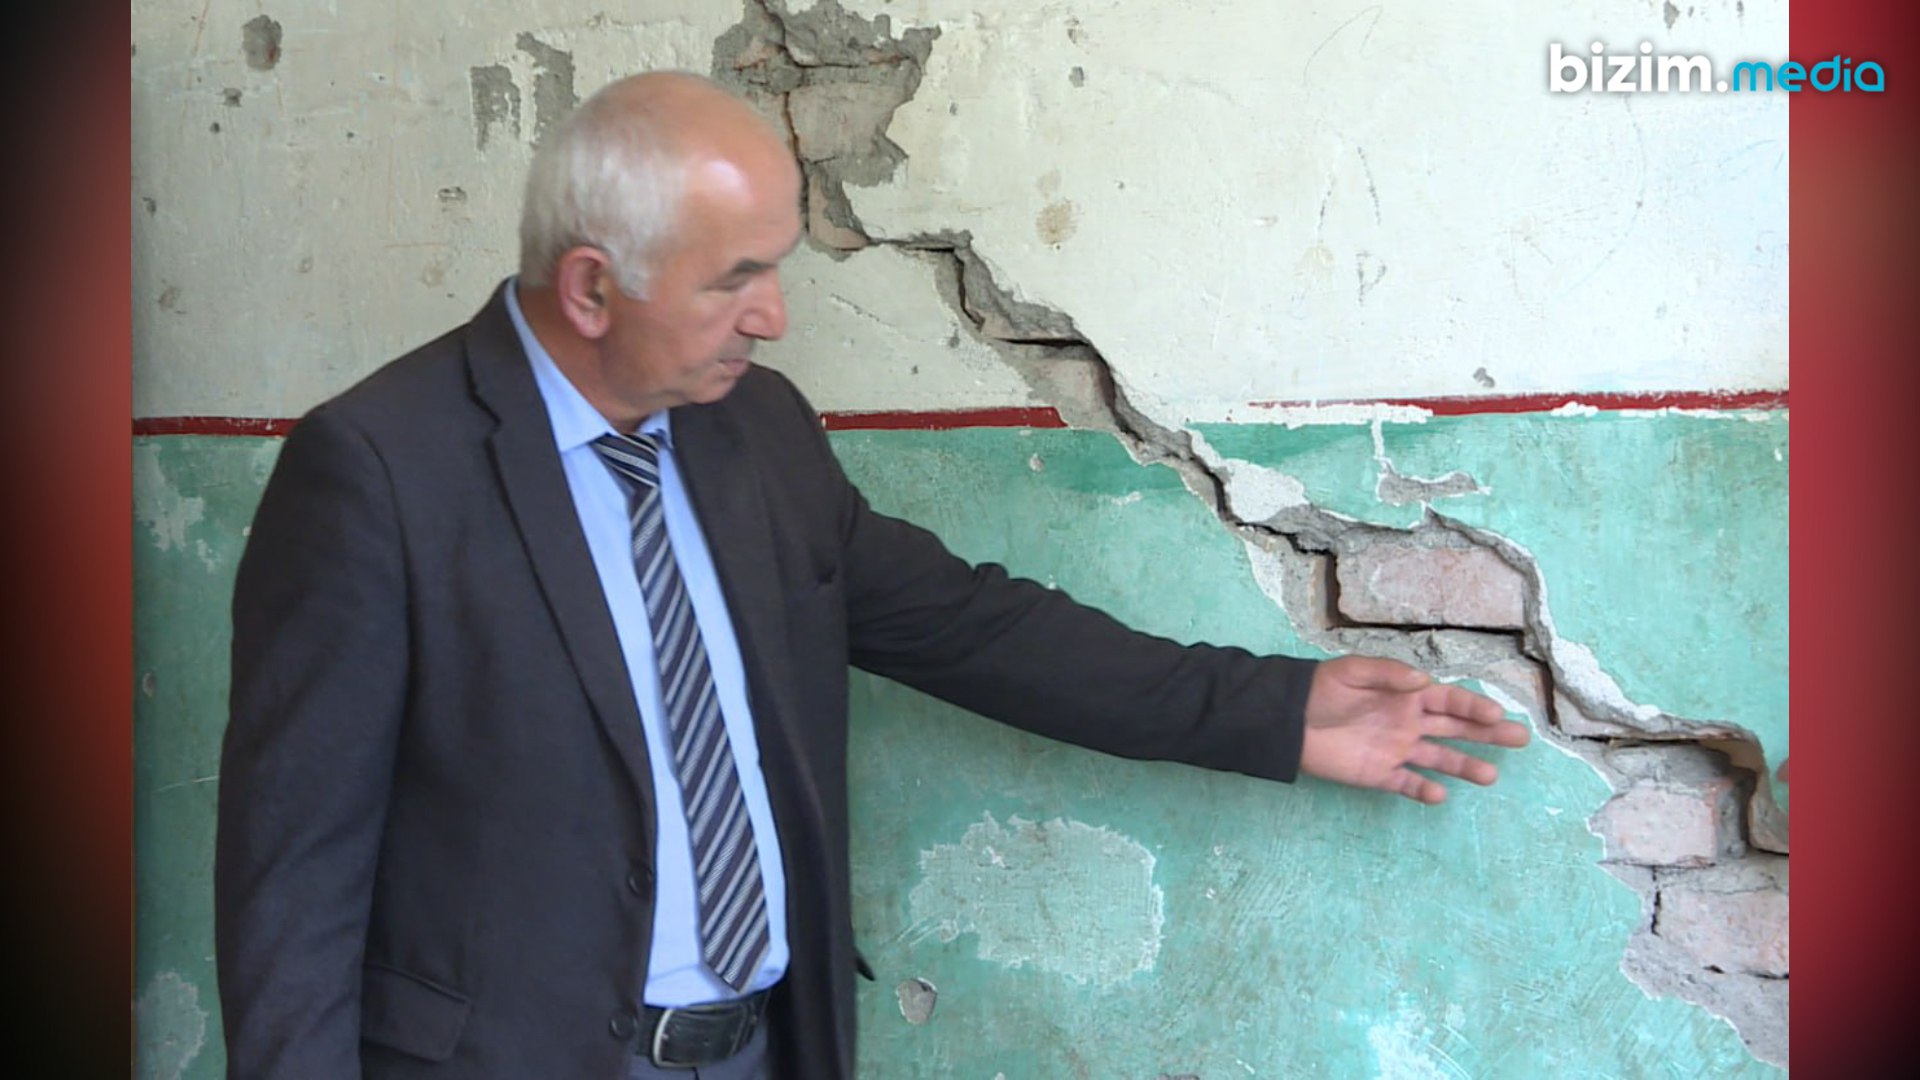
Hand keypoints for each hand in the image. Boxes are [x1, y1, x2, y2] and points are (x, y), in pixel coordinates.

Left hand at [1298, 655, 1530, 803]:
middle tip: (1520, 739)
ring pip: (1439, 759)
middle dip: (1487, 733)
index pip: (1449, 701)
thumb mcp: (1352, 670)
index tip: (1497, 713)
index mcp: (1407, 695)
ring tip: (1490, 776)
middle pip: (1456, 729)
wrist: (1288, 719)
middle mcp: (1410, 723)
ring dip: (1464, 766)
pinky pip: (1407, 784)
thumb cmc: (1321, 689)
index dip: (1473, 706)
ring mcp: (1397, 750)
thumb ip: (1389, 674)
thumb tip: (1424, 681)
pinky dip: (1423, 790)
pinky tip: (1440, 795)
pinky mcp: (1379, 774)